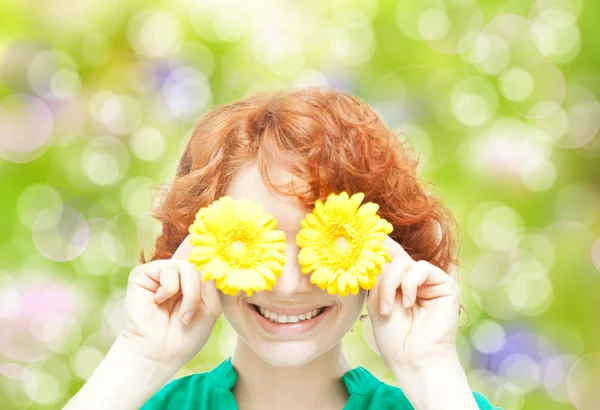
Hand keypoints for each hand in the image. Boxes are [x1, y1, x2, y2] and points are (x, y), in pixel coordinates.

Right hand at [119, 234, 221, 369]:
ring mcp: (160, 271)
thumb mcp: (210, 305)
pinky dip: (171, 291)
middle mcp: (176, 270)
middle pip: (199, 258)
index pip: (202, 250)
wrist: (161, 352)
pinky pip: (170, 271)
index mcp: (193, 277)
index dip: (209, 231)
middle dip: (200, 287)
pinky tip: (161, 303)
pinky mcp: (143, 274)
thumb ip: (211, 279)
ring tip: (182, 315)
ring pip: (188, 267)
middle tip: (191, 313)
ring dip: (190, 296)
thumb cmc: (186, 334)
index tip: (221, 208)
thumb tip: (210, 252)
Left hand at [366, 236, 461, 372]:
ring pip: (403, 263)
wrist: (412, 359)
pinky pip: (421, 268)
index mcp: (397, 281)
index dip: (377, 244)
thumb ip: (378, 274)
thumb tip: (377, 242)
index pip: (388, 254)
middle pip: (392, 258)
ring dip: (391, 285)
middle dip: (380, 278)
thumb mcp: (376, 300)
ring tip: (390, 309)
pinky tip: (408, 303)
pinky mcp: (446, 284)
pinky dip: (409, 285)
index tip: (362, 232)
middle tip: (380, 303)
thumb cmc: (393, 336)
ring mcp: (430, 280)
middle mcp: (414, 278)